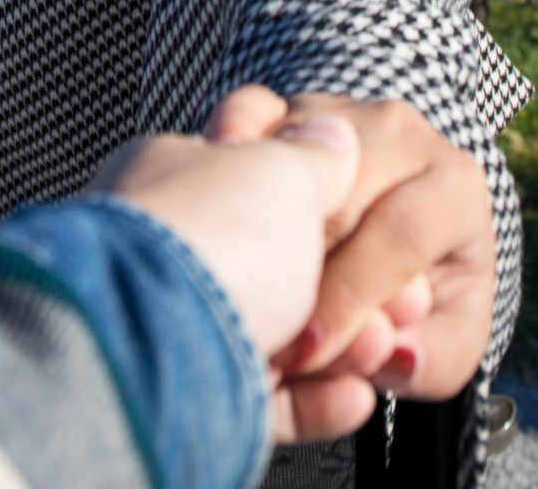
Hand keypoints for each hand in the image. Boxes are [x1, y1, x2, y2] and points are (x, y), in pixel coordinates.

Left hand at [93, 104, 378, 442]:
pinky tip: (355, 396)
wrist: (139, 358)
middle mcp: (184, 235)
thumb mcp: (281, 170)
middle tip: (398, 298)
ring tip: (379, 348)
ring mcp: (194, 317)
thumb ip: (318, 152)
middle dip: (356, 274)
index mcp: (185, 165)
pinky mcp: (207, 397)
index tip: (364, 213)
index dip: (337, 188)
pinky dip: (321, 399)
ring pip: (293, 326)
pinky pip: (275, 395)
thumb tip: (331, 137)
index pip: (274, 160)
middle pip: (295, 251)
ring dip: (350, 339)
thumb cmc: (211, 240)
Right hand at [206, 87, 495, 405]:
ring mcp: (341, 113)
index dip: (353, 295)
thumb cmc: (423, 290)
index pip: (402, 235)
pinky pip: (251, 109)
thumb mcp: (446, 341)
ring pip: (295, 155)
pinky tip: (218, 184)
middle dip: (302, 269)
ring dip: (260, 219)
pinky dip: (232, 138)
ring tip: (244, 281)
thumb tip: (398, 352)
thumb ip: (432, 357)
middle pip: (342, 196)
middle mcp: (401, 134)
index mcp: (453, 185)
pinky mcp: (286, 106)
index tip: (310, 351)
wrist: (402, 236)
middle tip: (272, 330)